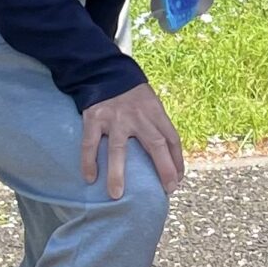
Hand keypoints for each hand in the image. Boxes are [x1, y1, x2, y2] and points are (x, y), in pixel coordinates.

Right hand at [79, 81, 185, 197]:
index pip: (172, 138)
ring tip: (116, 195)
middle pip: (155, 144)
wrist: (105, 71)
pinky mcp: (94, 118)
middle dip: (164, 169)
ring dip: (118, 173)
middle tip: (168, 190)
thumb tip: (167, 157)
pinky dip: (89, 161)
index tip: (178, 180)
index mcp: (155, 112)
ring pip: (118, 149)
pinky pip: (90, 143)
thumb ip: (156, 126)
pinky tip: (90, 178)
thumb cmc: (131, 95)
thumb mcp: (150, 104)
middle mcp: (138, 116)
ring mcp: (115, 118)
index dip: (177, 160)